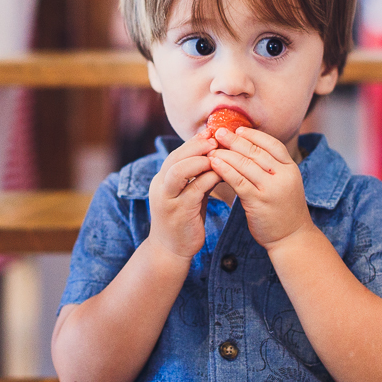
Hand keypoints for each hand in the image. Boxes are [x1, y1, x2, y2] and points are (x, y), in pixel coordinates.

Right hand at [148, 134, 220, 260]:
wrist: (170, 250)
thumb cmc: (184, 218)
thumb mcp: (188, 193)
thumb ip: (198, 175)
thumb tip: (216, 153)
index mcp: (162, 179)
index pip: (176, 153)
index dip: (193, 141)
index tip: (211, 131)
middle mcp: (160, 186)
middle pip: (174, 158)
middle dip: (195, 146)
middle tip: (215, 138)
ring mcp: (167, 199)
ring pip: (178, 171)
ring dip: (198, 160)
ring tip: (216, 154)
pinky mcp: (178, 212)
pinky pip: (193, 190)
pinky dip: (207, 179)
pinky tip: (221, 175)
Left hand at [209, 127, 312, 249]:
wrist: (292, 238)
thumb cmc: (284, 210)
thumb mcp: (285, 183)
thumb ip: (272, 167)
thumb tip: (249, 148)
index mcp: (291, 168)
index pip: (272, 144)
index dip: (253, 135)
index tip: (237, 129)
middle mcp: (283, 176)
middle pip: (256, 151)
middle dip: (235, 140)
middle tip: (218, 132)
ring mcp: (271, 189)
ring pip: (245, 164)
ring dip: (226, 154)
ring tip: (211, 149)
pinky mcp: (259, 201)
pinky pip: (238, 180)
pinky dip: (225, 169)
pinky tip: (214, 163)